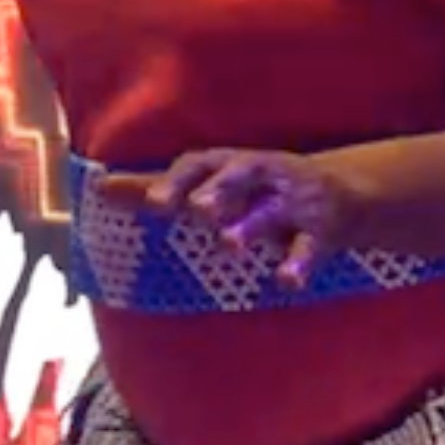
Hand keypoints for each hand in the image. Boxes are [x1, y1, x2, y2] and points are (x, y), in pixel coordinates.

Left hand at [99, 149, 357, 290]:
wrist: (345, 192)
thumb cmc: (260, 186)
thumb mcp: (212, 181)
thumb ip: (157, 185)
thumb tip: (98, 186)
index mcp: (231, 163)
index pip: (200, 164)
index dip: (177, 181)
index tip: (152, 203)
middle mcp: (263, 175)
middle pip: (240, 174)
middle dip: (220, 189)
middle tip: (195, 209)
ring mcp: (294, 202)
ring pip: (272, 211)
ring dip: (252, 226)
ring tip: (229, 244)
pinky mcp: (320, 232)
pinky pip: (309, 248)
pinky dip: (298, 264)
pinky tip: (285, 282)